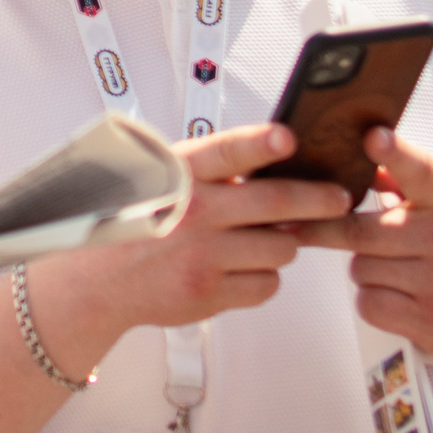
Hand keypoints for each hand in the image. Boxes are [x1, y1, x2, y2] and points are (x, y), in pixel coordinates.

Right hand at [38, 124, 347, 356]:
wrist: (93, 283)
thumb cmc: (133, 223)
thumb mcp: (158, 181)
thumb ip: (208, 172)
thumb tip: (275, 166)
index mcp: (176, 176)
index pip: (225, 152)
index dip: (261, 143)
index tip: (289, 137)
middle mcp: (190, 214)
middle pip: (275, 204)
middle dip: (318, 200)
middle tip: (339, 198)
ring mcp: (200, 257)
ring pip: (279, 248)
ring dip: (282, 244)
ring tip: (259, 239)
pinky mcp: (207, 294)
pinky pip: (265, 285)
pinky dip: (263, 277)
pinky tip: (238, 269)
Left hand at [302, 128, 432, 356]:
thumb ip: (408, 179)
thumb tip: (363, 156)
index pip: (422, 171)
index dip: (396, 154)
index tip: (373, 136)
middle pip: (361, 231)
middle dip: (325, 228)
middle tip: (299, 224)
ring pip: (360, 268)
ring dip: (362, 265)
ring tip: (391, 265)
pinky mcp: (431, 323)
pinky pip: (368, 303)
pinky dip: (372, 298)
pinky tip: (398, 293)